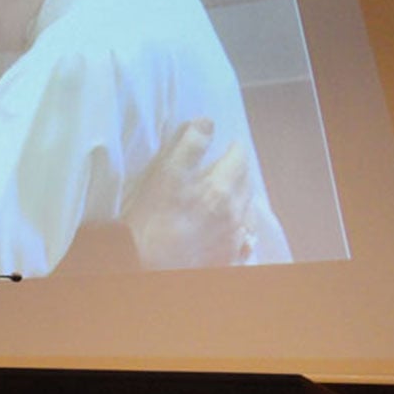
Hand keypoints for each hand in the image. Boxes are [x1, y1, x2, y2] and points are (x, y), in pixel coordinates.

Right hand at [123, 118, 254, 269]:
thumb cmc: (148, 222)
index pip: (238, 157)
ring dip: (241, 197)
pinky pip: (245, 240)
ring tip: (229, 194)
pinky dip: (242, 229)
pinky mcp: (227, 261)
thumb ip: (188, 145)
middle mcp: (233, 214)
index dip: (232, 147)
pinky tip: (233, 229)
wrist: (145, 271)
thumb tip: (207, 122)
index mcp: (220, 188)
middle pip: (246, 183)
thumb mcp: (164, 175)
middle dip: (239, 169)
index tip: (226, 143)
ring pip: (248, 211)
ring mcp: (232, 240)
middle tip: (227, 164)